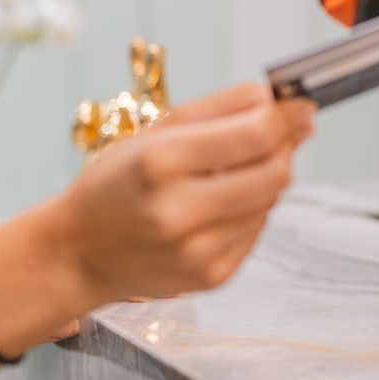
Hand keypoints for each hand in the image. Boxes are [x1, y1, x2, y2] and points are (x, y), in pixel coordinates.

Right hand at [45, 81, 315, 310]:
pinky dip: (251, 210)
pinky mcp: (211, 277)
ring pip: (271, 201)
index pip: (255, 134)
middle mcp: (178, 211)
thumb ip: (222, 108)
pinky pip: (257, 231)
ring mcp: (197, 251)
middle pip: (275, 172)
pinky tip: (219, 205)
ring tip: (234, 171)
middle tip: (277, 134)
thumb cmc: (117, 183)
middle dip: (284, 147)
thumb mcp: (156, 130)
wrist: (79, 252)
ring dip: (266, 178)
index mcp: (160, 162)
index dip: (286, 117)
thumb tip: (282, 103)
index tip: (299, 105)